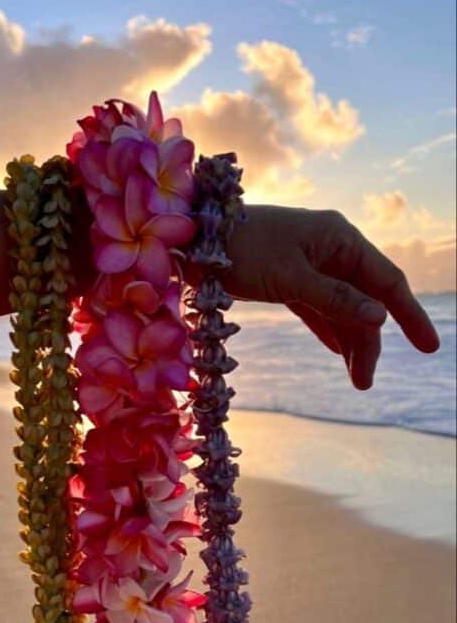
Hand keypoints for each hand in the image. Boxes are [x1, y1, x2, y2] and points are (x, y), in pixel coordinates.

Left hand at [218, 205, 440, 389]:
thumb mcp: (290, 278)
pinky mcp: (290, 278)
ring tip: (355, 379)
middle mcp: (332, 249)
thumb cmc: (240, 250)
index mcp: (340, 239)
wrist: (193, 239)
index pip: (387, 281)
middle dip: (369, 341)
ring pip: (343, 308)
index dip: (410, 315)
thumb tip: (379, 318)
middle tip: (363, 382)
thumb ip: (336, 298)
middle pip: (365, 301)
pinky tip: (339, 353)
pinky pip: (320, 308)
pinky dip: (330, 329)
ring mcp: (311, 264)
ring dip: (350, 341)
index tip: (429, 347)